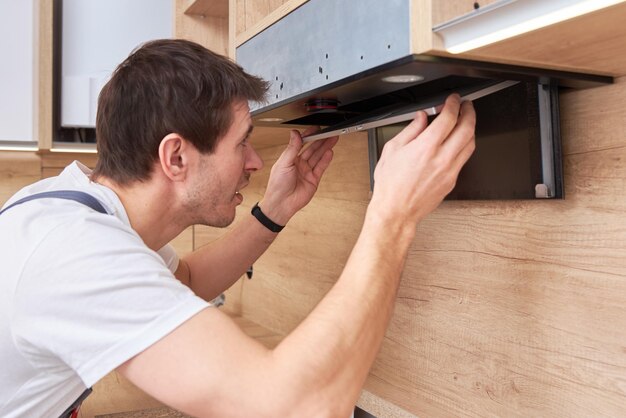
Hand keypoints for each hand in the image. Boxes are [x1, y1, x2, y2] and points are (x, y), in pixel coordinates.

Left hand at [260, 127, 338, 224]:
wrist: (281, 204)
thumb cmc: (277, 185)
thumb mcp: (284, 162)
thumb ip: (292, 148)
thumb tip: (295, 134)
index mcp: (289, 158)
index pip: (301, 143)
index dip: (309, 135)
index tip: (316, 129)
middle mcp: (299, 164)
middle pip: (312, 149)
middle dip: (321, 140)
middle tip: (329, 132)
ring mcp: (307, 172)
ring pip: (318, 157)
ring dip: (325, 147)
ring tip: (333, 139)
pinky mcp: (313, 180)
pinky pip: (321, 167)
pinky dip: (326, 160)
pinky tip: (330, 152)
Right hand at [369, 94, 475, 229]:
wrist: (396, 210)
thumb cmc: (390, 185)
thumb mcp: (392, 150)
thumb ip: (410, 130)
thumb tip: (421, 118)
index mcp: (425, 147)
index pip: (449, 118)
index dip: (454, 104)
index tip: (453, 100)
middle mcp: (441, 158)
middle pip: (467, 128)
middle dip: (469, 112)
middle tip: (466, 106)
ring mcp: (449, 171)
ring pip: (470, 143)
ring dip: (470, 129)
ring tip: (465, 122)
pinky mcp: (452, 181)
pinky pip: (464, 158)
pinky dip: (465, 145)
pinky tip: (458, 142)